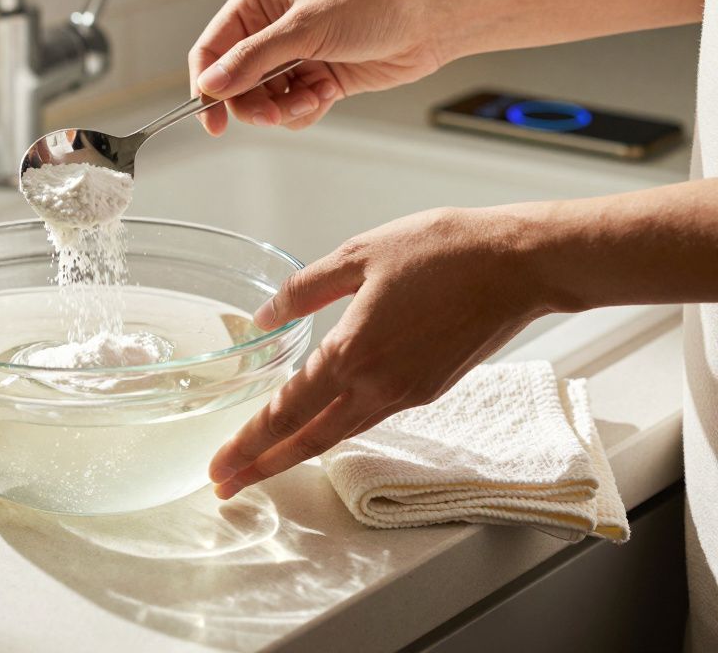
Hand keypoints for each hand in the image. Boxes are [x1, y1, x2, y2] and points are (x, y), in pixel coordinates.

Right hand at [188, 0, 450, 134]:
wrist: (429, 21)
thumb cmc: (375, 4)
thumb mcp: (305, 29)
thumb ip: (252, 59)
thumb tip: (212, 83)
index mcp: (258, 3)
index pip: (211, 50)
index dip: (207, 86)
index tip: (211, 119)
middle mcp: (270, 30)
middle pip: (235, 84)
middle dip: (253, 104)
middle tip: (272, 114)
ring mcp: (293, 56)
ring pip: (263, 101)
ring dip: (283, 108)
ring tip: (311, 98)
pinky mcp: (316, 79)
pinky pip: (291, 109)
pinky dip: (305, 110)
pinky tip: (326, 94)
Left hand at [210, 206, 551, 498]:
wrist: (520, 265)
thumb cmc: (444, 251)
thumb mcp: (358, 254)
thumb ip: (304, 290)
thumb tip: (264, 317)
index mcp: (353, 353)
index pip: (285, 412)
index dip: (247, 444)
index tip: (218, 467)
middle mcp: (377, 385)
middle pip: (308, 441)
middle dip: (262, 467)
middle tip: (225, 486)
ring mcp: (406, 393)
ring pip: (339, 434)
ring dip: (296, 453)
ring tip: (263, 463)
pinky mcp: (428, 389)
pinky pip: (369, 417)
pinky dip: (334, 428)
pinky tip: (318, 423)